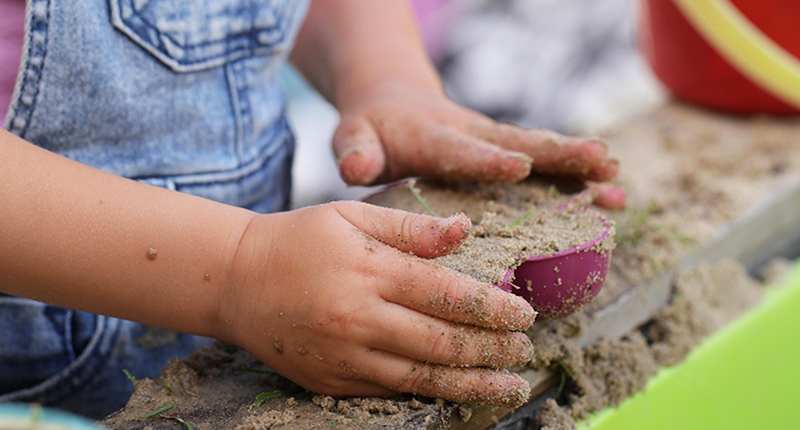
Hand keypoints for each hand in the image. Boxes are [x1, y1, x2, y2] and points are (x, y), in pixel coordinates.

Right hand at [216, 202, 535, 406]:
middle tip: (524, 349)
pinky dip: (430, 395)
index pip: (448, 294)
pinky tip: (458, 392)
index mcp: (369, 269)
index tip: (525, 314)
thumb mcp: (351, 216)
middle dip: (493, 350)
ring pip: (423, 378)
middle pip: (443, 343)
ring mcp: (344, 355)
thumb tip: (466, 230)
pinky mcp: (330, 381)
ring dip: (473, 384)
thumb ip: (411, 227)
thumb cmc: (299, 239)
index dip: (494, 308)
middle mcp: (359, 317)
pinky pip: (390, 392)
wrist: (235, 281)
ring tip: (510, 386)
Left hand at [333, 80, 625, 208]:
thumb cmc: (372, 128)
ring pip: (541, 153)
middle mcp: (472, 136)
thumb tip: (356, 166)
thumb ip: (356, 151)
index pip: (462, 150)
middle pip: (519, 143)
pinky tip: (612, 196)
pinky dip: (578, 179)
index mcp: (433, 138)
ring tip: (618, 182)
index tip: (518, 165)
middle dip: (558, 154)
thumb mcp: (354, 136)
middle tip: (600, 161)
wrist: (393, 100)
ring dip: (578, 167)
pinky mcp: (506, 151)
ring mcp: (493, 143)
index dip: (488, 159)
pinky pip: (545, 165)